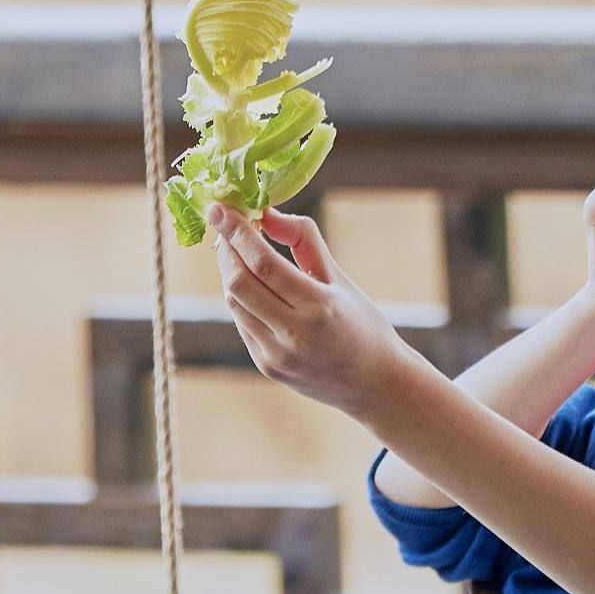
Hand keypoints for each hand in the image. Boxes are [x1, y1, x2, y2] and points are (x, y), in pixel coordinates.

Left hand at [209, 204, 424, 422]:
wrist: (374, 385)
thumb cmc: (363, 324)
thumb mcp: (341, 278)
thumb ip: (305, 241)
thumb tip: (267, 215)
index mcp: (320, 308)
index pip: (264, 264)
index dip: (237, 233)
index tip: (220, 209)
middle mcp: (294, 335)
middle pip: (239, 284)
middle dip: (226, 250)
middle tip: (226, 227)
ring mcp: (276, 355)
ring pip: (234, 303)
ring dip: (229, 272)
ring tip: (237, 251)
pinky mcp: (266, 366)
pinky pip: (242, 322)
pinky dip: (240, 297)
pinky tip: (251, 284)